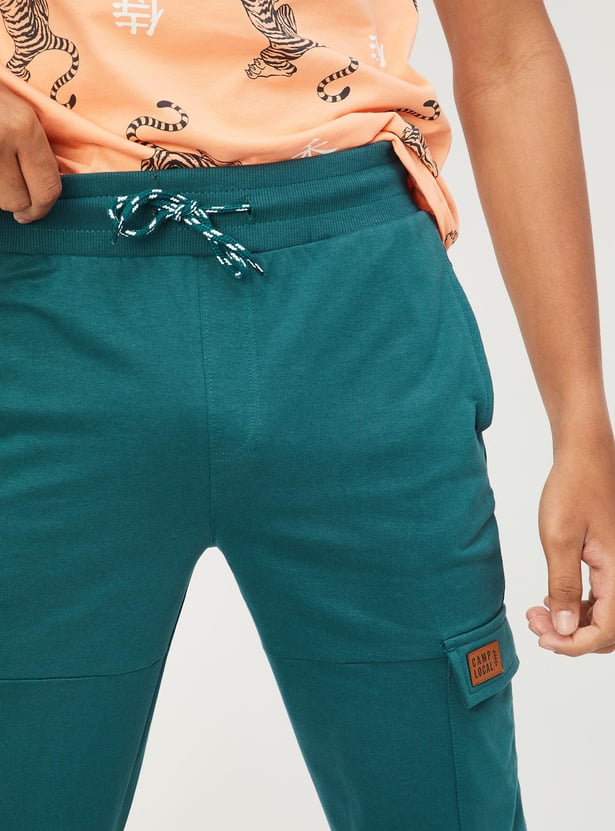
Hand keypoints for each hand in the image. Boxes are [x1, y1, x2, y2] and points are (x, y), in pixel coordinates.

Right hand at [0, 83, 60, 222]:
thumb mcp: (16, 112)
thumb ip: (32, 148)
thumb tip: (43, 193)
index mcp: (23, 127)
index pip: (48, 188)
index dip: (42, 208)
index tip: (31, 213)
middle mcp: (2, 137)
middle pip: (17, 201)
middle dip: (13, 204)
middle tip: (7, 194)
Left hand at [526, 433, 614, 655]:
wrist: (584, 458)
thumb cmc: (573, 489)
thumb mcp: (559, 539)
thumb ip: (564, 586)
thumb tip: (566, 629)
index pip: (606, 630)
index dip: (573, 644)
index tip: (543, 638)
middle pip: (608, 629)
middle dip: (571, 636)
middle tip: (536, 625)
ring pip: (604, 616)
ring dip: (572, 623)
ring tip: (537, 613)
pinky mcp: (611, 562)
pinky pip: (601, 598)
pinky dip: (577, 607)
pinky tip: (550, 600)